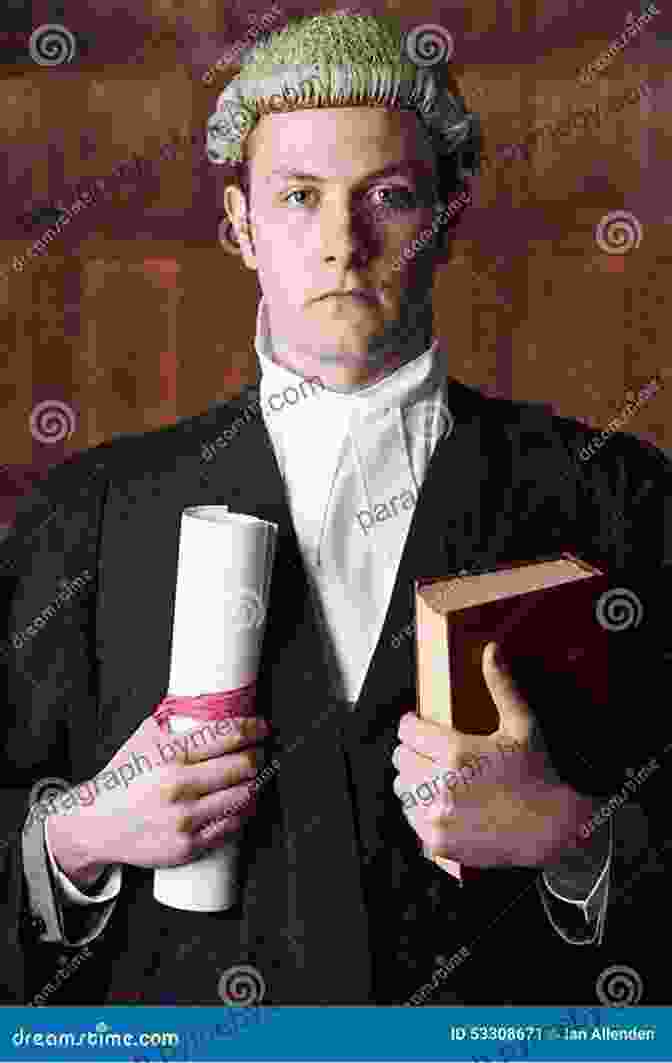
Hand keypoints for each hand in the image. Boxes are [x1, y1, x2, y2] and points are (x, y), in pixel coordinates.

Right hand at [47, 712, 268, 887]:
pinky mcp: (188, 845)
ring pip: (242, 796)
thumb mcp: (142, 741)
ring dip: (253, 785)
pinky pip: (230, 825)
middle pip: (242, 766)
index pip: (226, 736)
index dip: (252, 729)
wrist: (95, 824)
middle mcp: (178, 786)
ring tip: (250, 778)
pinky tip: (238, 803)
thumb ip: (175, 725)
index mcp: (169, 755)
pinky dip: (240, 812)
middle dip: (256, 757)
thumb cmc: (122, 779)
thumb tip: (209, 708)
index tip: (262, 728)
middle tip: (258, 753)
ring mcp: (184, 818)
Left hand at [392, 642, 595, 869]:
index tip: (421, 727)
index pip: (406, 730)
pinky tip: (444, 802)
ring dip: (415, 779)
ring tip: (438, 777)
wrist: (552, 829)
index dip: (413, 725)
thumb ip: (500, 686)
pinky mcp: (437, 841)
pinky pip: (409, 816)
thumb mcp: (522, 725)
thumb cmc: (539, 773)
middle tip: (434, 753)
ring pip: (401, 787)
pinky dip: (420, 807)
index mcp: (456, 752)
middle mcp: (440, 785)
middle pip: (400, 759)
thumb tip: (491, 649)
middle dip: (414, 751)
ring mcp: (436, 816)